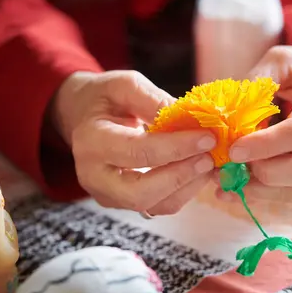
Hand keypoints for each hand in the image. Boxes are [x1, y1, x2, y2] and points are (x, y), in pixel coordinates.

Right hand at [51, 70, 216, 214]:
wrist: (83, 117)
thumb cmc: (105, 98)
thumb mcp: (124, 85)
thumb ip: (153, 100)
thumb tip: (189, 117)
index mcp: (91, 141)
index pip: (138, 152)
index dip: (176, 147)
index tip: (207, 137)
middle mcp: (93, 175)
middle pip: (140, 192)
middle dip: (180, 176)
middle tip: (209, 157)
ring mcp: (106, 194)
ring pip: (152, 205)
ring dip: (186, 187)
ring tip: (208, 163)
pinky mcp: (122, 203)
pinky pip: (157, 207)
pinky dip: (182, 192)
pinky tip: (197, 172)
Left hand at [215, 44, 291, 204]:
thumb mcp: (285, 59)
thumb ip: (258, 82)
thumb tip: (226, 111)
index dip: (266, 144)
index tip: (234, 148)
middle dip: (264, 173)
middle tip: (229, 165)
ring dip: (258, 190)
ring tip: (223, 180)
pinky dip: (262, 194)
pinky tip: (233, 187)